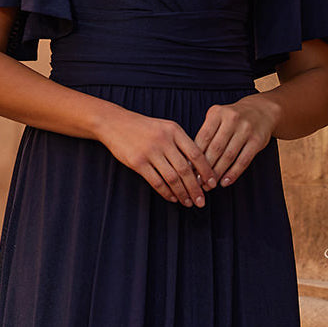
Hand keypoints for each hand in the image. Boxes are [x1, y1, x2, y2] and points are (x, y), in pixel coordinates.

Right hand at [98, 108, 216, 206]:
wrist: (115, 123)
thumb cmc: (144, 128)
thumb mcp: (165, 128)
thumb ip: (181, 143)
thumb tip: (197, 168)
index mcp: (174, 130)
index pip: (196, 154)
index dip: (206, 171)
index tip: (212, 184)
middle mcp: (164, 140)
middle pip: (186, 169)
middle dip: (196, 188)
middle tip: (202, 201)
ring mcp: (150, 151)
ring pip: (172, 178)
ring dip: (182, 193)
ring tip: (188, 202)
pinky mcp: (137, 162)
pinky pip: (156, 181)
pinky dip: (166, 192)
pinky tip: (172, 198)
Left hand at [193, 94, 276, 187]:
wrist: (261, 111)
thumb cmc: (232, 119)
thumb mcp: (217, 118)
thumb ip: (206, 134)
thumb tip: (190, 160)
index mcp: (217, 113)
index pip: (203, 138)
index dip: (194, 156)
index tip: (188, 171)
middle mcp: (232, 119)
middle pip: (215, 148)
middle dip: (205, 168)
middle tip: (197, 182)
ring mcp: (246, 130)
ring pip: (228, 156)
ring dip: (217, 173)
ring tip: (209, 185)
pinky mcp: (257, 141)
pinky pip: (243, 160)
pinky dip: (233, 173)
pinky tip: (225, 182)